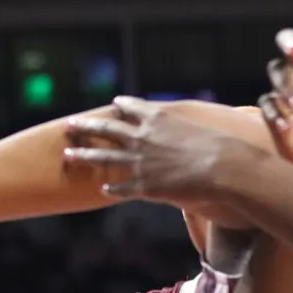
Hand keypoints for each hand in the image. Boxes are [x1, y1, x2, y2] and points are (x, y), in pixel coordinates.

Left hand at [64, 96, 262, 203]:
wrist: (224, 166)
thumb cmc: (220, 143)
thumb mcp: (199, 123)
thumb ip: (186, 122)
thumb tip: (189, 120)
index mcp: (156, 118)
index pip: (132, 107)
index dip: (121, 106)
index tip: (113, 104)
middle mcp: (142, 137)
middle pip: (107, 129)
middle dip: (86, 126)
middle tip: (70, 124)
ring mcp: (140, 161)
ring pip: (104, 157)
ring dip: (84, 155)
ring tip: (68, 154)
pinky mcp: (145, 184)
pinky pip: (122, 186)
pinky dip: (112, 188)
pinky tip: (103, 188)